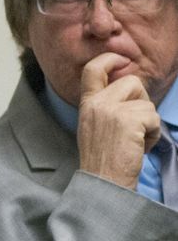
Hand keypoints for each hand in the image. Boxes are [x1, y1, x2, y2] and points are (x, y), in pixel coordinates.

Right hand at [77, 52, 160, 188]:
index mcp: (86, 103)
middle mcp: (96, 103)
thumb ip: (106, 105)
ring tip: (135, 140)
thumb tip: (130, 89)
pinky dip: (152, 133)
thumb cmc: (103, 158)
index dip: (110, 59)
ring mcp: (111, 110)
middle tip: (135, 125)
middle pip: (131, 82)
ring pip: (146, 101)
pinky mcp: (128, 119)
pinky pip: (152, 117)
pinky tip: (139, 146)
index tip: (122, 60)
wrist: (103, 181)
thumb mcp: (95, 125)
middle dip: (141, 101)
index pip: (93, 69)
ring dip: (148, 121)